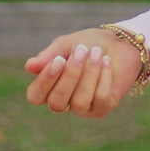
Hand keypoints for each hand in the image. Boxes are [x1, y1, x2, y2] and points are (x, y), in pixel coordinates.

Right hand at [24, 27, 143, 117]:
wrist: (120, 42)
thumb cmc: (89, 43)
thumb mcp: (68, 43)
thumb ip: (50, 55)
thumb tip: (29, 66)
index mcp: (50, 87)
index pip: (35, 96)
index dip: (45, 81)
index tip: (59, 60)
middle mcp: (64, 101)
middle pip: (56, 102)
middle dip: (70, 75)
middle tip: (82, 51)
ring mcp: (83, 108)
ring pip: (79, 102)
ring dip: (89, 73)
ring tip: (97, 53)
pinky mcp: (103, 108)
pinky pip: (100, 99)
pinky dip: (104, 77)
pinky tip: (107, 62)